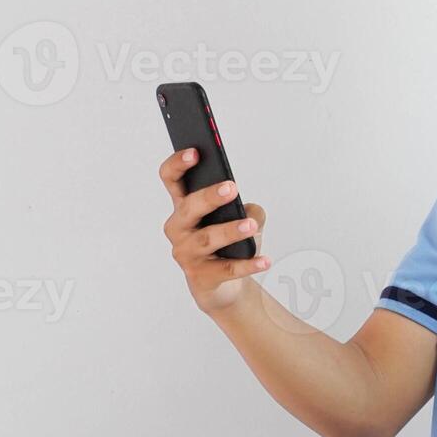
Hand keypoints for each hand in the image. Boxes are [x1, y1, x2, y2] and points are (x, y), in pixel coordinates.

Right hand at [159, 147, 270, 314]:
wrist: (222, 284)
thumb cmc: (227, 243)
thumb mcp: (239, 218)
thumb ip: (248, 210)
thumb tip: (250, 212)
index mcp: (183, 206)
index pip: (171, 179)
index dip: (178, 164)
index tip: (195, 153)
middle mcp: (179, 228)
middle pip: (189, 208)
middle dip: (209, 196)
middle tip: (232, 187)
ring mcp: (187, 253)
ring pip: (207, 238)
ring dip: (230, 230)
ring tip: (250, 225)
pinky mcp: (201, 276)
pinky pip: (226, 269)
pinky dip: (248, 264)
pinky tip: (265, 260)